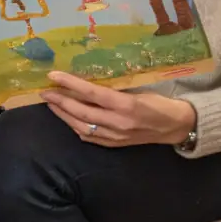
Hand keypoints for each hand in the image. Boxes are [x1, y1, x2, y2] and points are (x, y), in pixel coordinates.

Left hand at [41, 71, 195, 147]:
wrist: (175, 127)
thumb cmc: (159, 102)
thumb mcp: (139, 89)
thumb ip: (114, 88)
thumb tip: (87, 79)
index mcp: (126, 105)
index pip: (91, 93)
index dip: (70, 84)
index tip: (53, 76)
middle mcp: (118, 123)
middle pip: (81, 112)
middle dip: (60, 101)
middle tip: (45, 91)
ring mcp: (115, 137)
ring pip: (81, 126)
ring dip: (63, 115)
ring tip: (51, 103)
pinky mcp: (114, 145)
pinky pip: (88, 136)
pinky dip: (75, 126)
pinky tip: (67, 117)